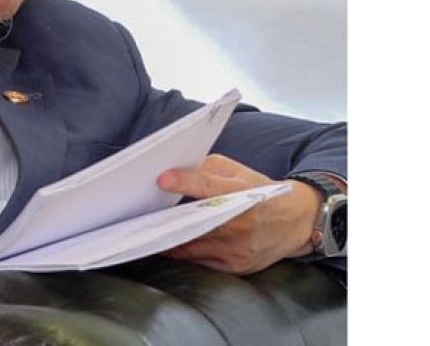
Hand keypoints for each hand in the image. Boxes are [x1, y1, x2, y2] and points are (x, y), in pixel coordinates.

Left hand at [156, 154, 321, 274]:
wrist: (297, 222)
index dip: (185, 182)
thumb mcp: (238, 171)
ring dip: (168, 239)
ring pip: (193, 247)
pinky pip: (200, 262)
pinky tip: (165, 243)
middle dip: (168, 219)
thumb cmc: (261, 193)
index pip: (210, 187)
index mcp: (244, 195)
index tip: (161, 180)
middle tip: (140, 213)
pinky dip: (182, 252)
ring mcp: (239, 250)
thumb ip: (207, 169)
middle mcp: (243, 225)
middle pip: (196, 223)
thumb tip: (176, 170)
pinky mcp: (236, 267)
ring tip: (145, 229)